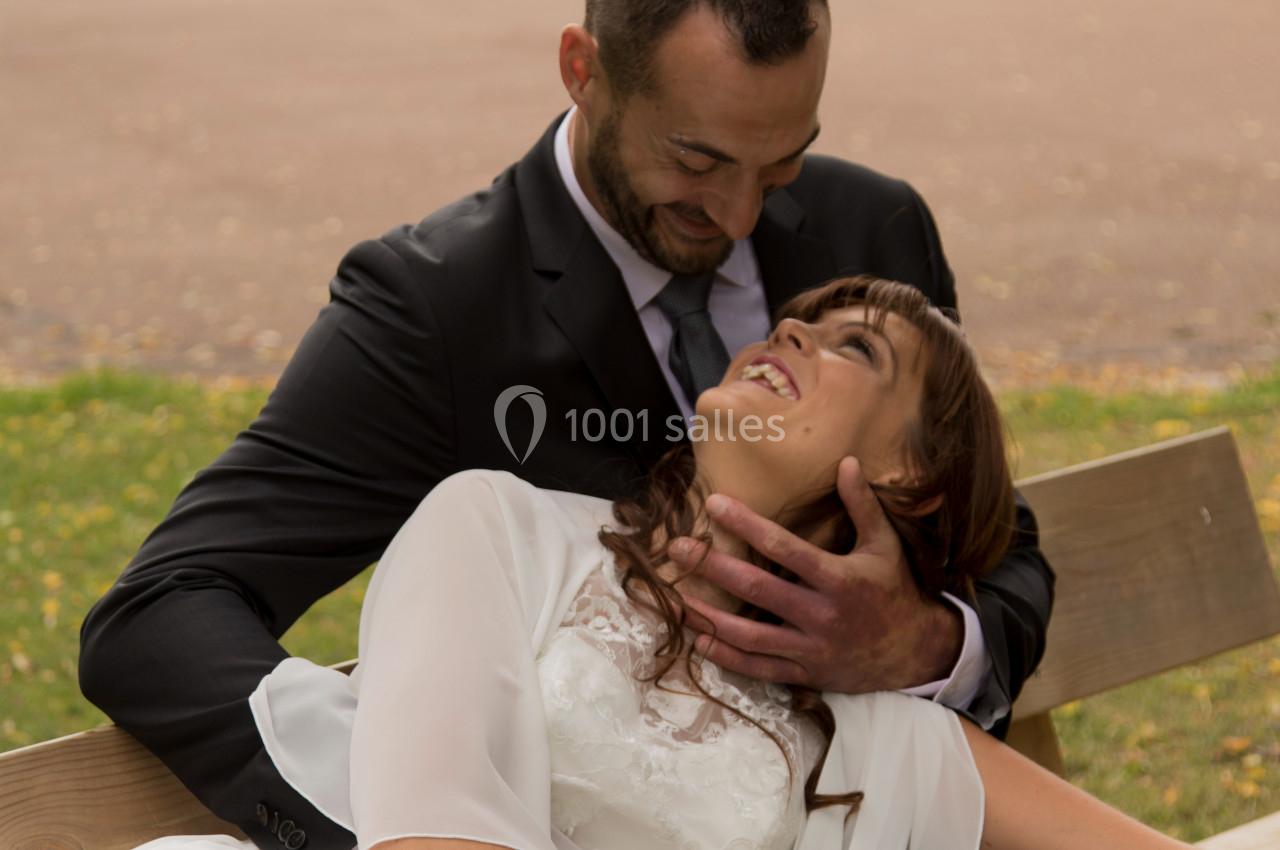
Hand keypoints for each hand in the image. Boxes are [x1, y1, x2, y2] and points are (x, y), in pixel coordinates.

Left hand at [668, 456, 962, 693]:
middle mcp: (822, 614)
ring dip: (709, 617)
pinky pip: (760, 669)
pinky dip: (728, 658)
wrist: (918, 652)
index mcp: (839, 578)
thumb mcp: (884, 545)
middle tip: (677, 548)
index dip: (747, 525)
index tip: (714, 504)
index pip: (784, 548)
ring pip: (751, 636)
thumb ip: (863, 504)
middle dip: (713, 567)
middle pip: (758, 589)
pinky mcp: (806, 673)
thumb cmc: (895, 590)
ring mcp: (812, 648)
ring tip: (675, 598)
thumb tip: (847, 460)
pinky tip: (699, 640)